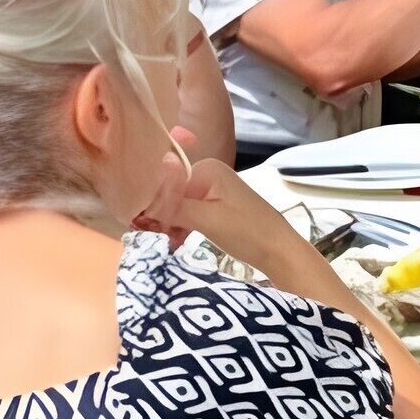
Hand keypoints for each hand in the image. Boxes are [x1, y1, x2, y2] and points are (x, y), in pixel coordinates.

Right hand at [130, 129, 282, 251]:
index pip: (165, 183)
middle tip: (159, 239)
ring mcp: (212, 190)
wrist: (278, 250)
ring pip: (177, 207)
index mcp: (205, 168)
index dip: (152, 204)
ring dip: (169, 226)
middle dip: (160, 217)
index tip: (143, 227)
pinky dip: (181, 228)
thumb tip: (140, 196)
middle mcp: (207, 173)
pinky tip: (176, 243)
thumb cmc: (247, 232)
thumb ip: (172, 206)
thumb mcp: (205, 219)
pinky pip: (188, 214)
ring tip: (169, 244)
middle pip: (170, 194)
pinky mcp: (215, 207)